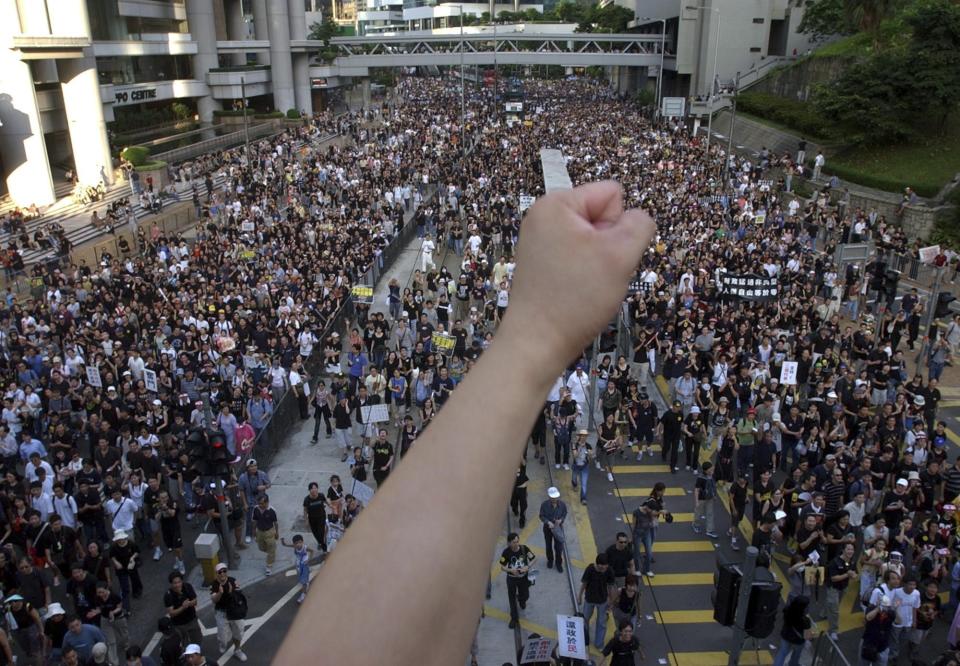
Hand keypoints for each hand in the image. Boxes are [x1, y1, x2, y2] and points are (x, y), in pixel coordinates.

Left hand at [501, 182, 653, 365]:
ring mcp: (538, 240)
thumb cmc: (578, 296)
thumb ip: (640, 225)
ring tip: (585, 284)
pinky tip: (574, 292)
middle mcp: (542, 215)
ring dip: (599, 261)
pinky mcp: (539, 263)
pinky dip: (583, 274)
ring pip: (593, 240)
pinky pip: (577, 257)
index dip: (619, 225)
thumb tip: (637, 220)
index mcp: (555, 203)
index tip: (603, 253)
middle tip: (595, 273)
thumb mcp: (621, 254)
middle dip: (608, 244)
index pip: (612, 194)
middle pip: (601, 216)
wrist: (536, 343)